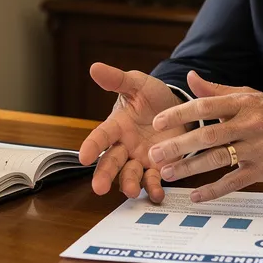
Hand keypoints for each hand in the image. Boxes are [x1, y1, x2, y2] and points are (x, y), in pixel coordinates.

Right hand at [77, 63, 185, 202]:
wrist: (179, 108)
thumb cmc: (153, 96)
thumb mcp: (138, 84)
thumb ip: (117, 79)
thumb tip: (94, 67)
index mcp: (117, 125)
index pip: (100, 136)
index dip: (91, 146)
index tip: (83, 157)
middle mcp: (125, 146)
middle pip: (111, 162)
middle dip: (104, 174)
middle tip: (98, 187)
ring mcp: (141, 159)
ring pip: (130, 175)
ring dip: (129, 184)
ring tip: (130, 191)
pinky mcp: (159, 168)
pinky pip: (154, 181)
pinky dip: (154, 189)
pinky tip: (157, 195)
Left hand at [148, 71, 262, 202]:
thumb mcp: (249, 96)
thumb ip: (217, 90)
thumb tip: (191, 77)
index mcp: (243, 103)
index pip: (205, 105)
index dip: (179, 114)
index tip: (158, 123)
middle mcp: (248, 124)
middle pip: (207, 134)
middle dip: (178, 145)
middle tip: (153, 154)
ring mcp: (256, 148)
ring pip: (217, 159)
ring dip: (189, 167)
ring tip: (167, 174)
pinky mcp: (262, 169)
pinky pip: (234, 181)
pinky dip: (213, 190)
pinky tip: (195, 196)